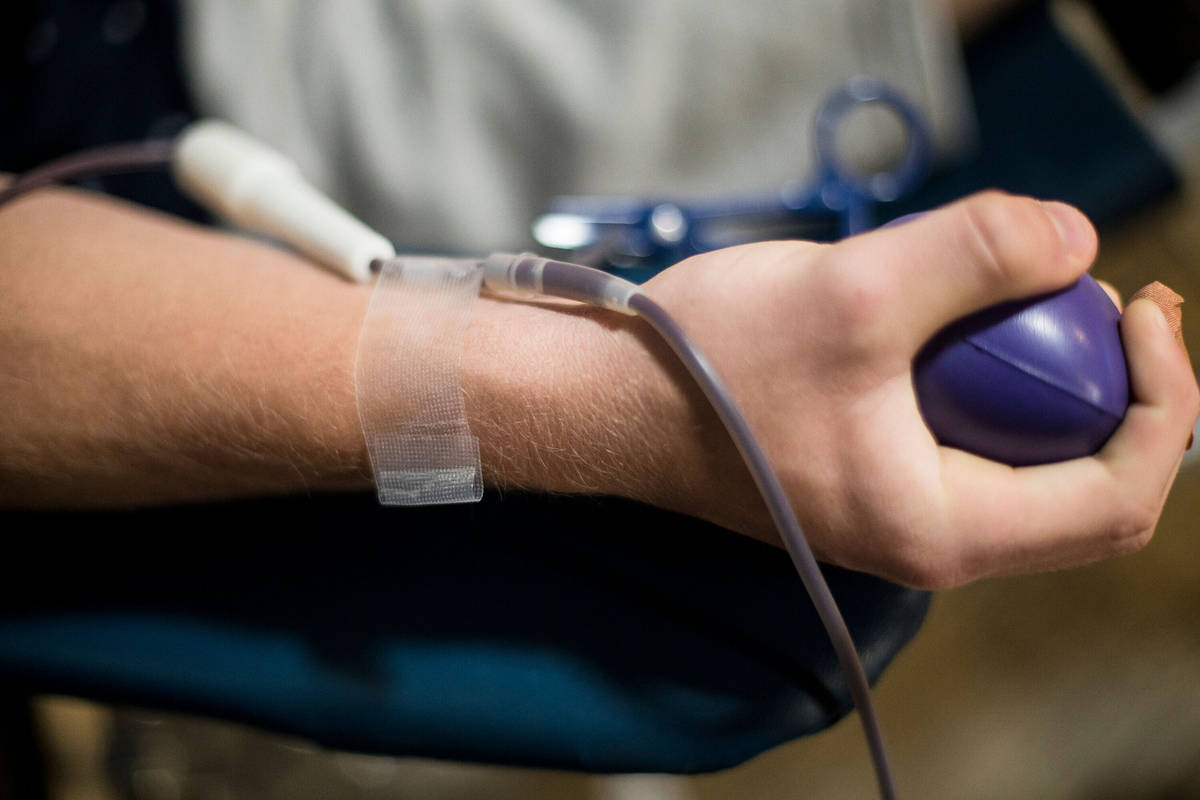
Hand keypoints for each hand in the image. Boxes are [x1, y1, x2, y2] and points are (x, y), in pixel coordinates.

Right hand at [640, 191, 1199, 587]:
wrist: (604, 399)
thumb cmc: (705, 368)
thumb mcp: (850, 294)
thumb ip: (978, 252)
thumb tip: (1075, 238)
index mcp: (939, 528)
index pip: (1117, 497)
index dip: (1164, 401)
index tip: (1141, 305)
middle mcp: (926, 540)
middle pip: (1086, 487)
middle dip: (1119, 389)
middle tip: (1098, 292)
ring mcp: (896, 512)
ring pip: (1029, 462)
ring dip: (1054, 377)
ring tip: (1028, 290)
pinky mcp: (868, 477)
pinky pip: (971, 440)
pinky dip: (992, 377)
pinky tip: (956, 315)